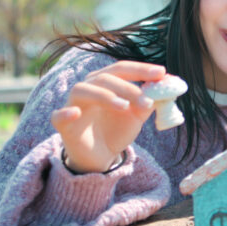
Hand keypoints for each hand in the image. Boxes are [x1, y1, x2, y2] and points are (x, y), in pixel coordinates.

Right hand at [51, 61, 165, 172]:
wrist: (101, 157)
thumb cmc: (117, 130)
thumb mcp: (137, 116)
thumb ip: (149, 100)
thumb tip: (167, 84)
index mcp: (106, 81)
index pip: (122, 69)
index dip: (141, 70)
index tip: (161, 73)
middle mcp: (88, 87)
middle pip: (105, 78)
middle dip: (128, 88)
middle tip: (147, 102)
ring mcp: (73, 104)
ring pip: (83, 90)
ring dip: (104, 96)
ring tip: (124, 107)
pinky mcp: (62, 124)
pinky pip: (59, 115)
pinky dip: (66, 113)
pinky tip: (76, 113)